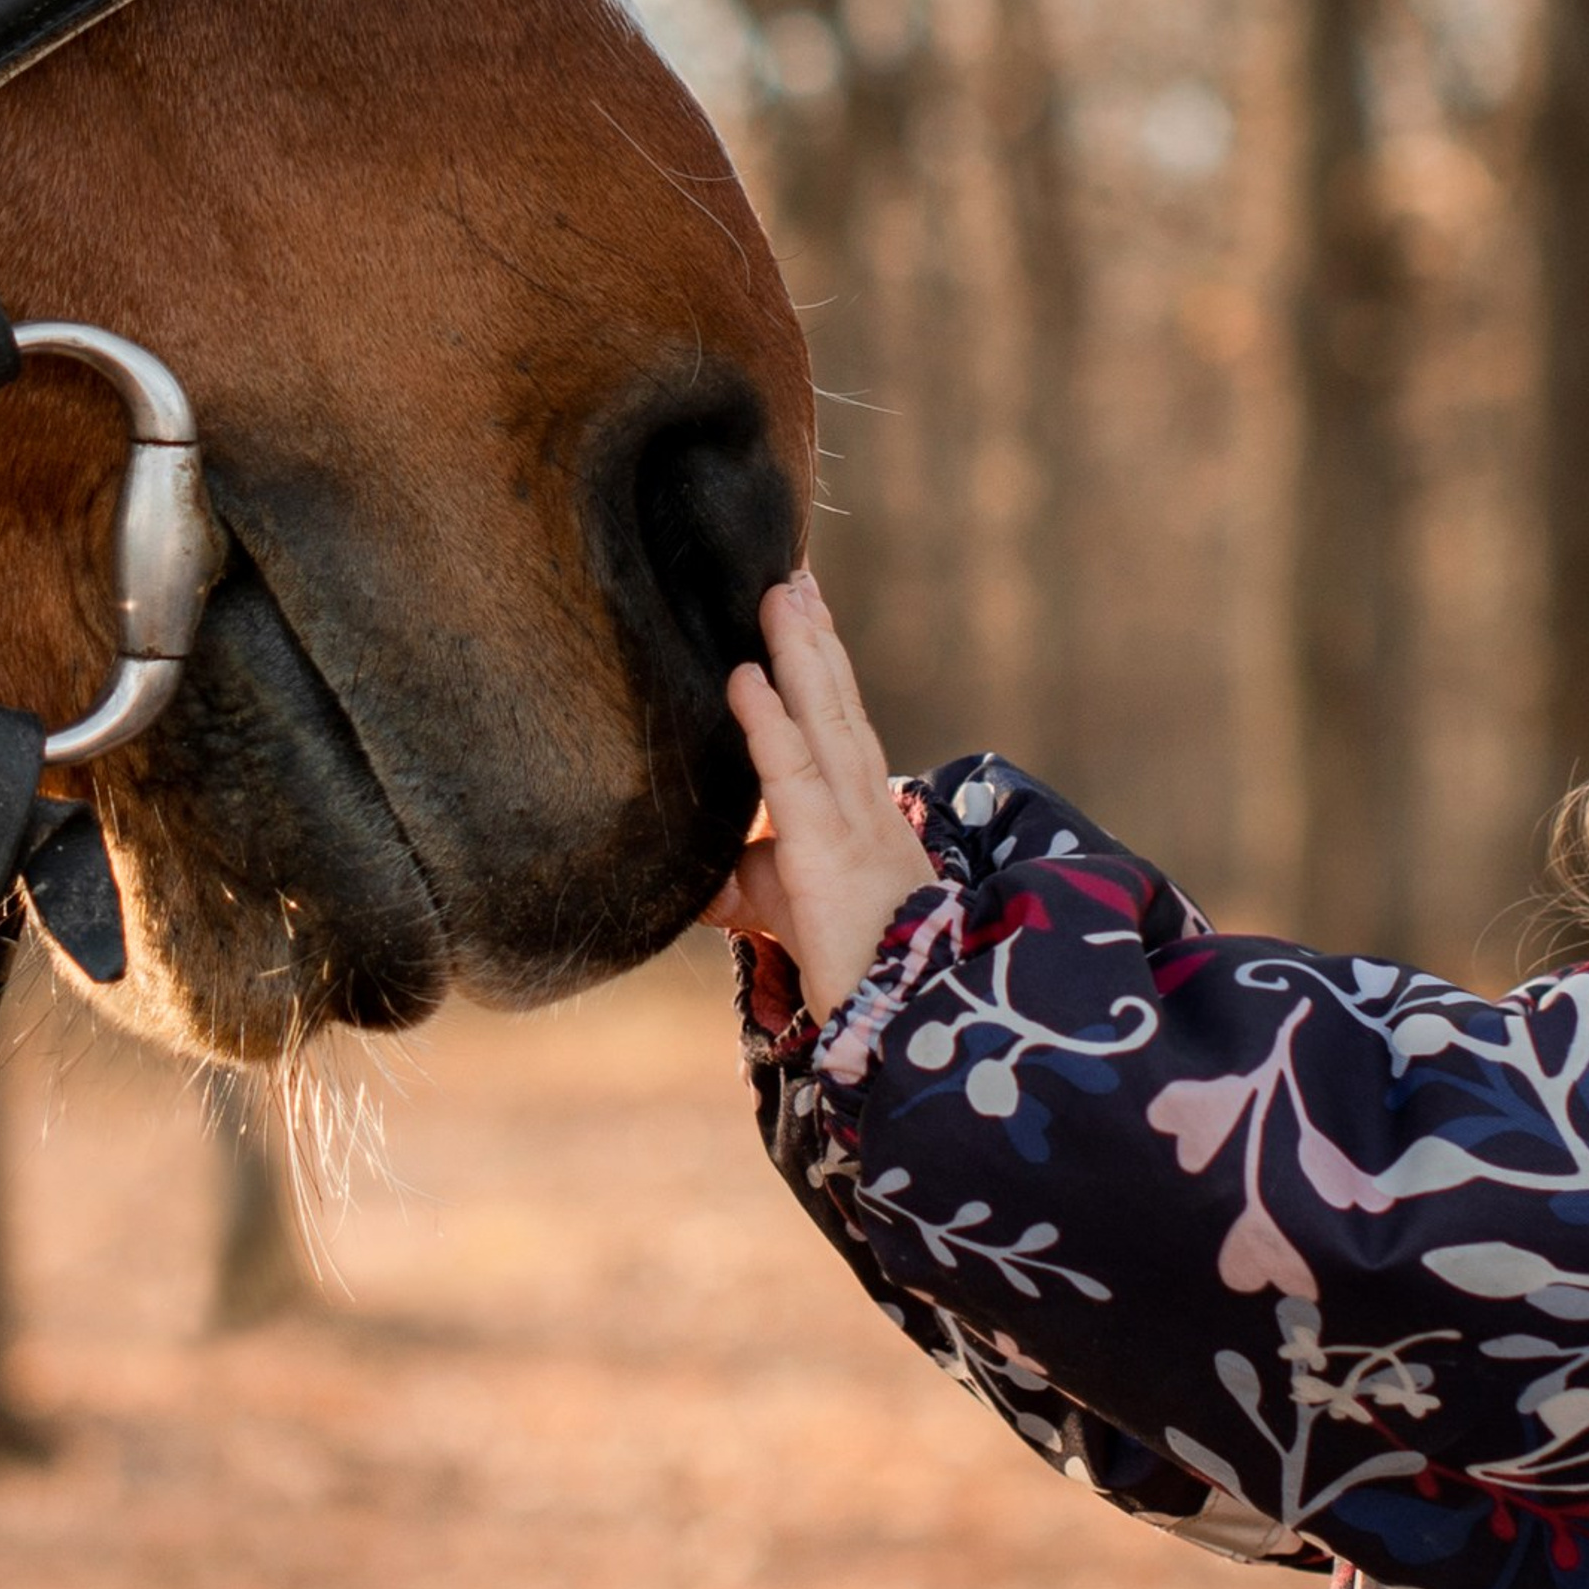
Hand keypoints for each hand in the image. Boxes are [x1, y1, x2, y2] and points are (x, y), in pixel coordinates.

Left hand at [704, 573, 934, 1017]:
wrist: (903, 1015)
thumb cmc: (850, 959)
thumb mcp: (785, 904)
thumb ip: (744, 879)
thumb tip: (685, 879)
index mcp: (860, 806)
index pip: (838, 720)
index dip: (820, 662)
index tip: (803, 606)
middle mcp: (863, 799)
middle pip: (837, 699)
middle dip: (813, 634)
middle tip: (792, 573)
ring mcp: (852, 820)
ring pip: (824, 716)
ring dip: (800, 650)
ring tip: (781, 592)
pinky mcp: (827, 851)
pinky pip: (791, 773)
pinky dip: (767, 721)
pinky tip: (744, 676)